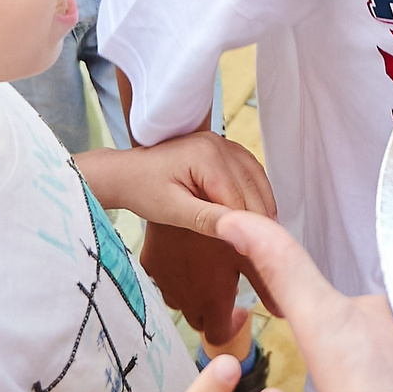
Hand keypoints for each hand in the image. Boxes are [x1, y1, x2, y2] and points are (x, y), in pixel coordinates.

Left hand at [78, 130, 274, 236]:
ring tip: (266, 231)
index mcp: (206, 156)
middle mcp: (218, 143)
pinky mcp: (220, 147)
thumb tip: (239, 234)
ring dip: (262, 202)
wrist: (126, 172)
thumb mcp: (173, 210)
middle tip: (265, 246)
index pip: (238, 197)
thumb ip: (207, 219)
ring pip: (255, 176)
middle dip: (259, 216)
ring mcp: (220, 142)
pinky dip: (255, 189)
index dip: (248, 225)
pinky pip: (248, 168)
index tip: (255, 249)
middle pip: (251, 186)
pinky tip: (258, 209)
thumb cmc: (143, 190)